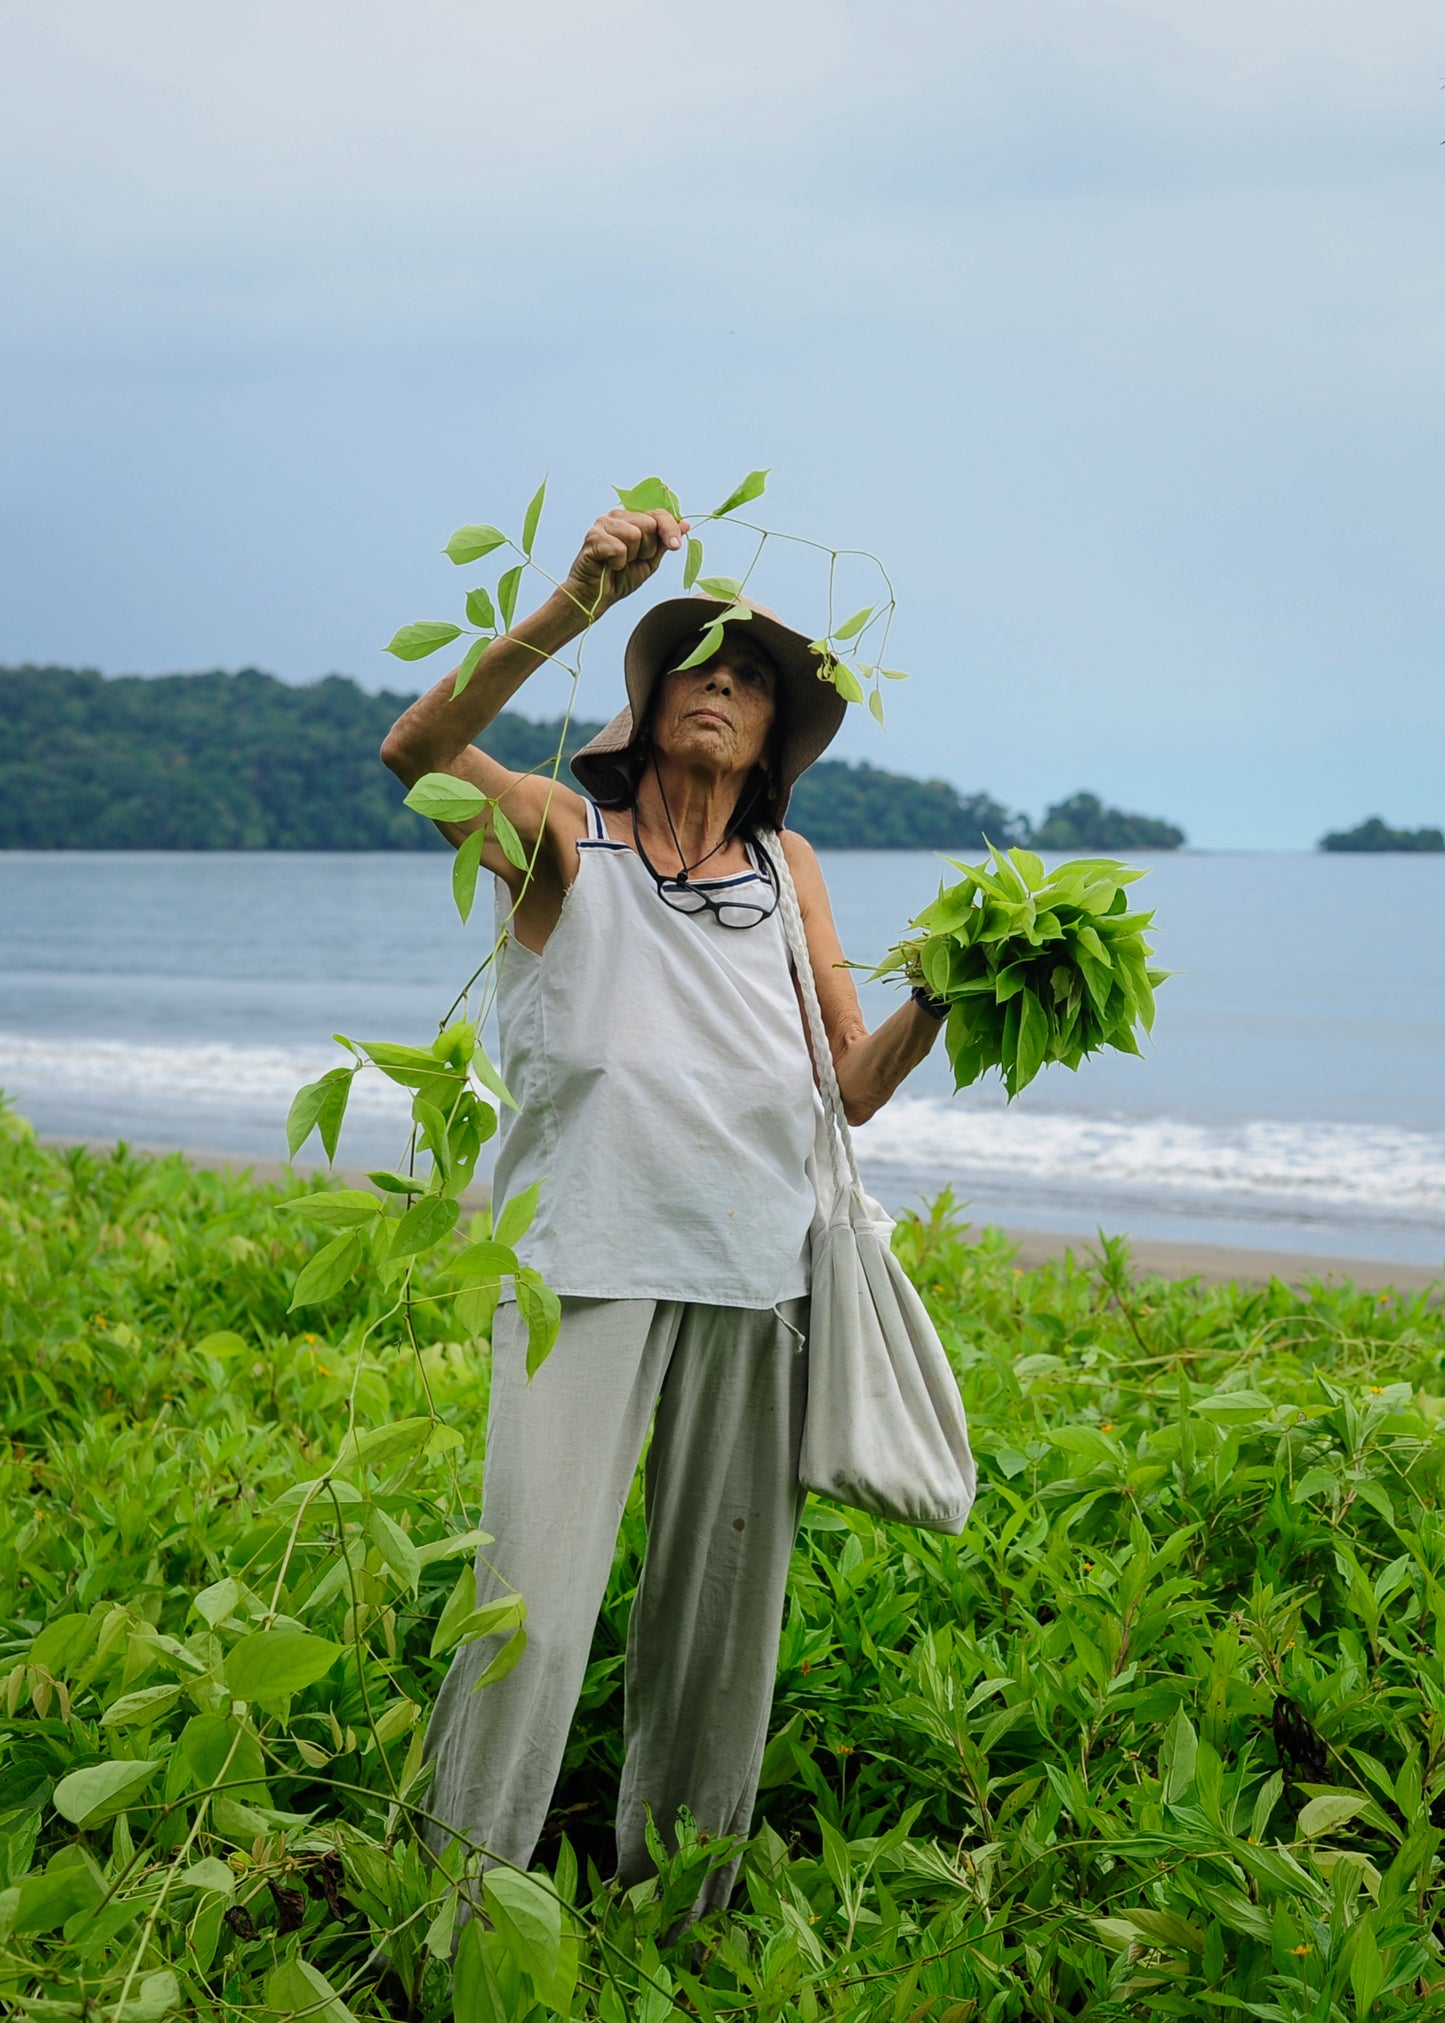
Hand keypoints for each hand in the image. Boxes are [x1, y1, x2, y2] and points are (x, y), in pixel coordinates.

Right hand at [560, 508, 689, 617]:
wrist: (596, 596)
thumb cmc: (620, 578)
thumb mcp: (650, 561)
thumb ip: (664, 542)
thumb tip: (686, 524)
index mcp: (632, 519)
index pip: (658, 514)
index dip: (670, 529)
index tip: (675, 546)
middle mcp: (617, 516)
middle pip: (649, 524)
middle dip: (646, 549)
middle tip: (631, 560)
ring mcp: (603, 523)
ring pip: (634, 535)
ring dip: (630, 557)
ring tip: (618, 563)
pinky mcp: (593, 536)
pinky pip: (618, 548)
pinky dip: (617, 563)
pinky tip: (608, 565)